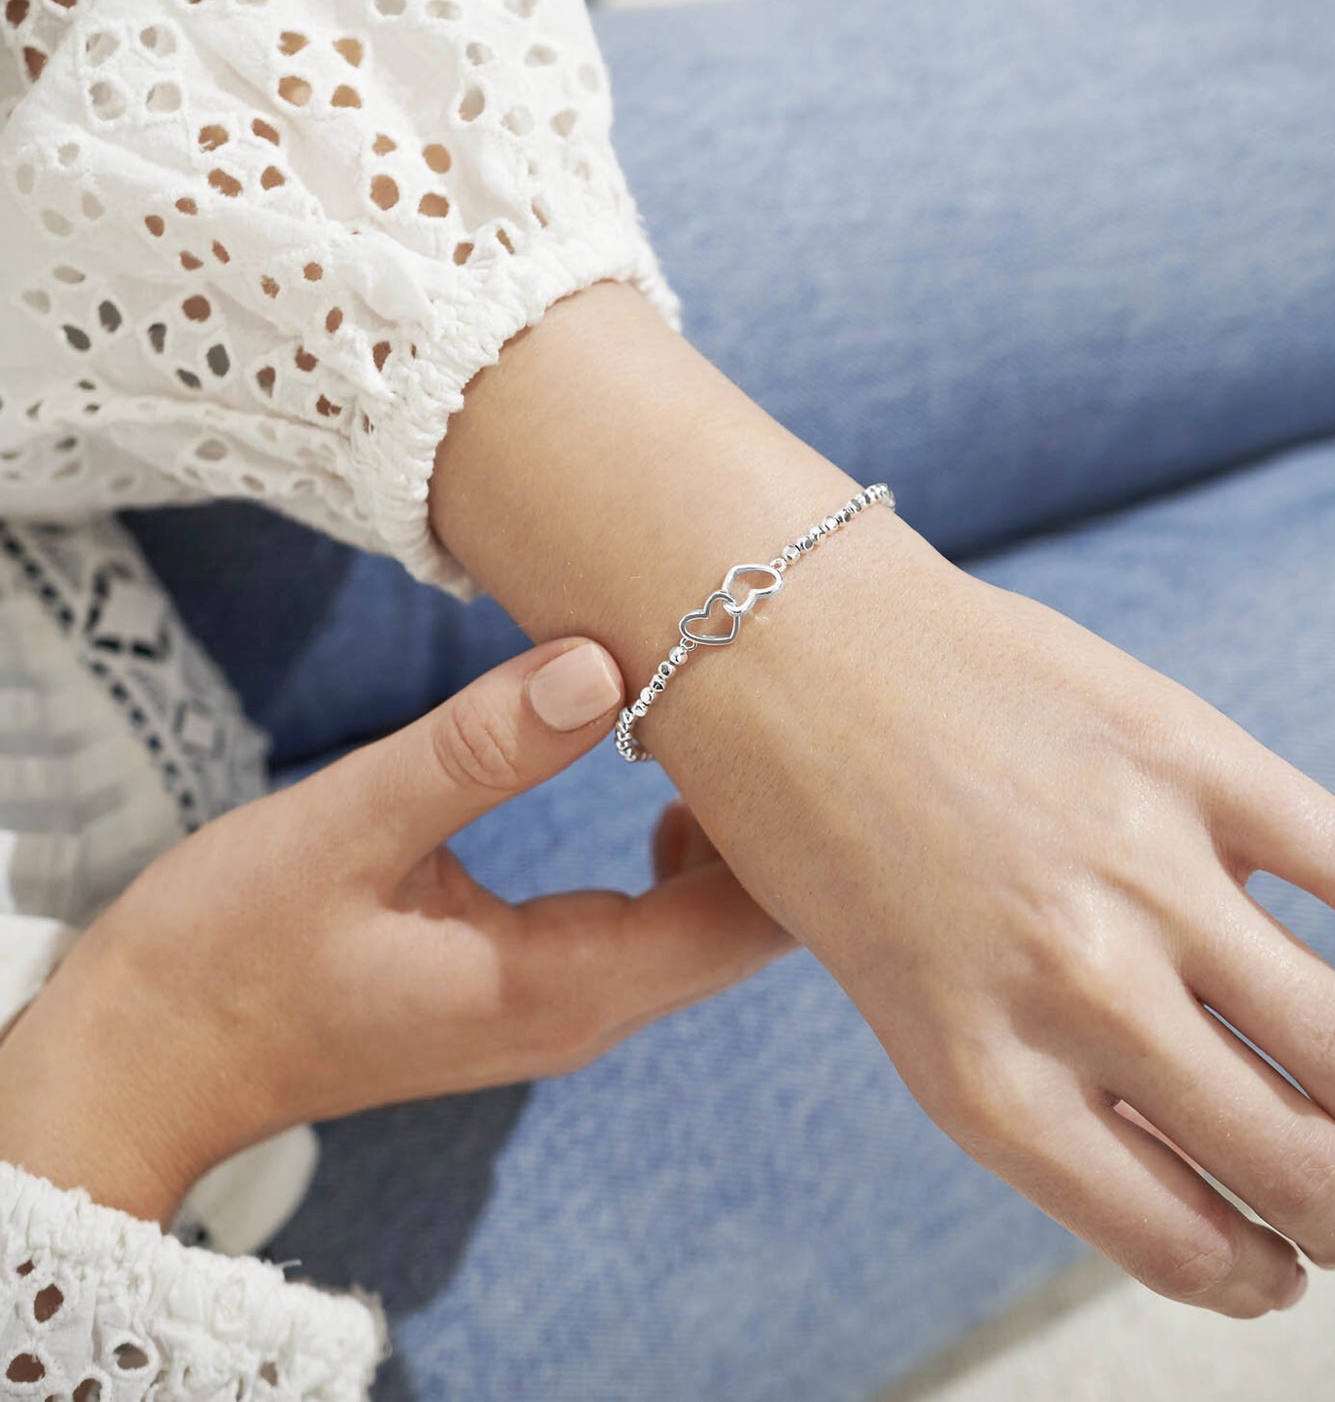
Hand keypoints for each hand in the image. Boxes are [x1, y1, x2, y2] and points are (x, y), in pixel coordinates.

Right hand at [0, 637, 790, 1221]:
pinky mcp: (536, 989)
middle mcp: (588, 1012)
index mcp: (564, 983)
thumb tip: (607, 665)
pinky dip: (676, 854)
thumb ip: (480, 749)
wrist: (149, 1065)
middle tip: (749, 687)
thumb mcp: (346, 830)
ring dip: (725, 830)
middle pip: (747, 926)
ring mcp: (566, 1008)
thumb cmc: (226, 958)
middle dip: (773, 817)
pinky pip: (654, 926)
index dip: (790, 819)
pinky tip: (648, 778)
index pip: (747, 919)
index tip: (774, 705)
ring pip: (706, 926)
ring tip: (699, 717)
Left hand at [659, 533, 1334, 1316]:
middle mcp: (1071, 992)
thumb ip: (1024, 1072)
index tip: (1267, 1271)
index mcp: (977, 1075)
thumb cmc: (807, 823)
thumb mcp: (886, 993)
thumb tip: (1171, 1142)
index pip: (1174, 1238)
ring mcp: (1141, 868)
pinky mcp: (1187, 756)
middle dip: (1330, 1213)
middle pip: (1281, 1159)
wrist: (783, 640)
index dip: (1245, 1274)